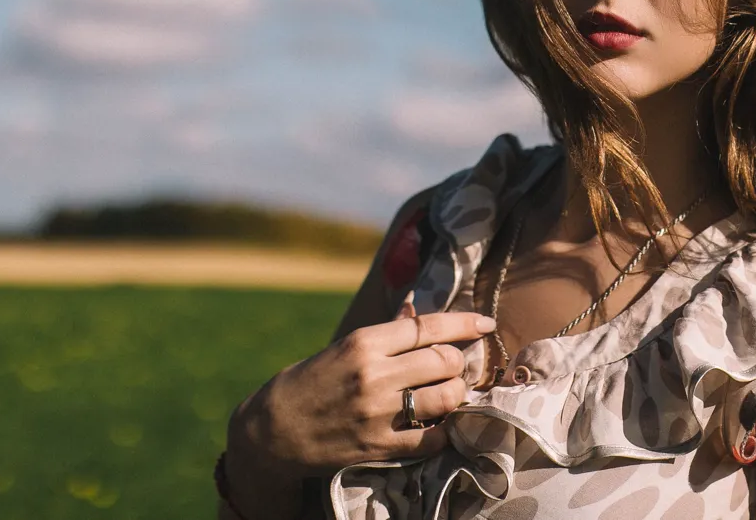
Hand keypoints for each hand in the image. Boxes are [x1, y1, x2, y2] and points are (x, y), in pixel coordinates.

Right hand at [227, 308, 494, 481]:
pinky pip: (431, 439)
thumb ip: (385, 333)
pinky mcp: (379, 447)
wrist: (270, 432)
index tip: (485, 324)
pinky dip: (444, 431)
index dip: (464, 324)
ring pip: (445, 398)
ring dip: (456, 394)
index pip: (428, 327)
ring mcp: (378, 413)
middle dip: (459, 362)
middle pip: (444, 361)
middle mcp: (374, 375)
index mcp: (364, 343)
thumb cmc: (308, 382)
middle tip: (457, 365)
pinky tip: (441, 424)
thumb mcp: (343, 348)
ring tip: (451, 392)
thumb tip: (416, 309)